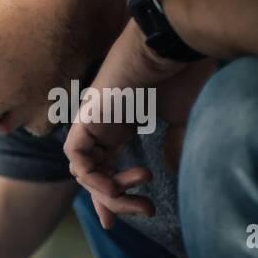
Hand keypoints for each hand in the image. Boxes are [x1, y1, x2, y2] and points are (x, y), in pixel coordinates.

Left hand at [64, 19, 187, 227]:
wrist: (173, 45)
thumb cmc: (182, 73)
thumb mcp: (181, 117)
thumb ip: (173, 143)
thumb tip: (173, 170)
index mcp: (121, 123)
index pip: (107, 164)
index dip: (115, 192)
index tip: (137, 213)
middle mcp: (102, 124)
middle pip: (94, 173)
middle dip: (115, 200)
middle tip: (145, 212)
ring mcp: (92, 121)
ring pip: (83, 170)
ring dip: (109, 193)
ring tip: (142, 200)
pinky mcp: (85, 119)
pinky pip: (75, 157)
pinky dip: (92, 176)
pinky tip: (115, 186)